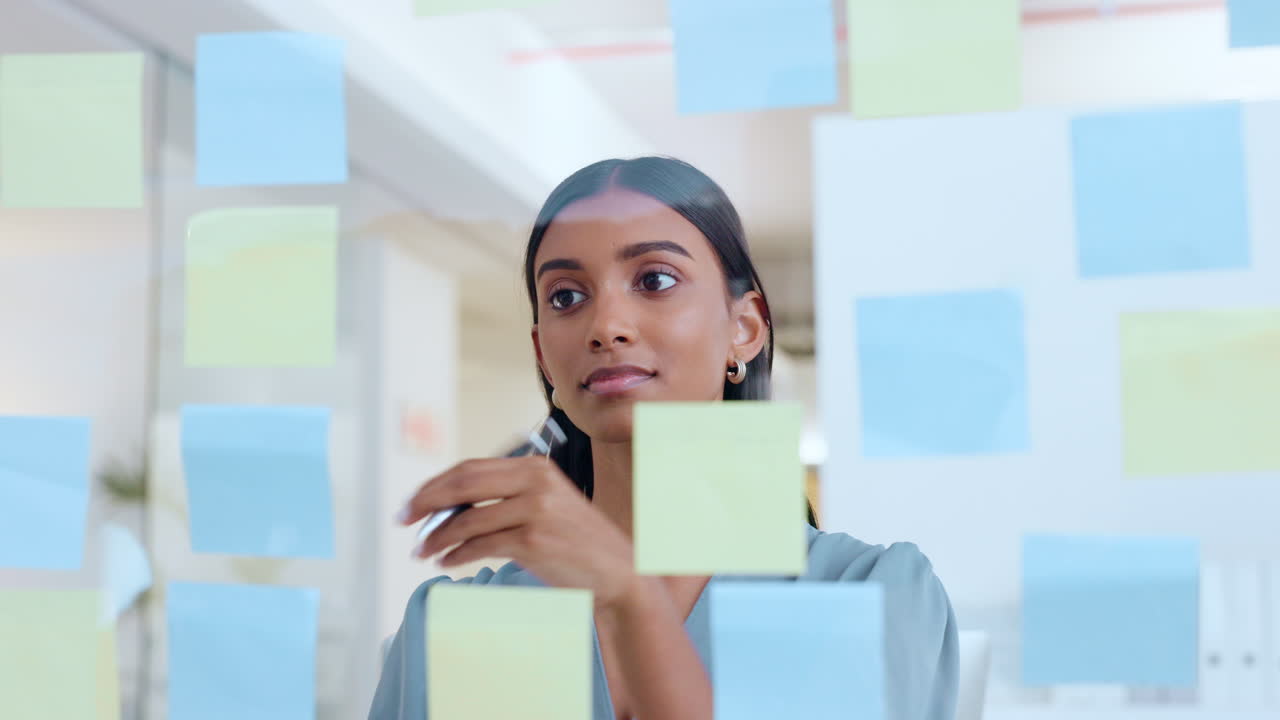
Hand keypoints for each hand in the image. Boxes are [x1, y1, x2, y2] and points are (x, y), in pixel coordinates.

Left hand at [397, 456, 640, 610]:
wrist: (617, 570)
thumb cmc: (575, 542)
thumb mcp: (544, 504)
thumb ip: (504, 497)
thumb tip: (446, 507)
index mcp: (534, 467)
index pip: (470, 468)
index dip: (434, 485)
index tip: (411, 502)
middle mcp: (535, 481)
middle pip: (463, 485)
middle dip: (425, 503)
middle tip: (403, 521)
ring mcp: (535, 509)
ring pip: (468, 519)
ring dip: (437, 537)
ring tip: (422, 550)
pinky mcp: (533, 540)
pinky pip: (480, 545)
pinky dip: (456, 554)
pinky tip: (446, 561)